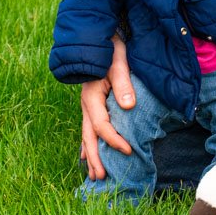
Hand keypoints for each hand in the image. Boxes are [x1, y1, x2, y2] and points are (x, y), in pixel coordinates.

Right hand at [79, 37, 133, 180]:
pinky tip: (87, 154)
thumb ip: (123, 83)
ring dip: (90, 154)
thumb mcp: (118, 62)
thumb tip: (128, 106)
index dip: (115, 140)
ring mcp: (87, 105)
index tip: (129, 152)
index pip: (102, 125)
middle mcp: (86, 104)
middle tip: (101, 177)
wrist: (97, 36)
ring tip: (93, 174)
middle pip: (89, 136)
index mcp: (92, 96)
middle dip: (95, 157)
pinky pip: (88, 129)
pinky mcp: (91, 104)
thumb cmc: (111, 48)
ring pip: (86, 134)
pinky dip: (88, 143)